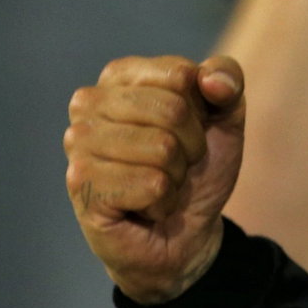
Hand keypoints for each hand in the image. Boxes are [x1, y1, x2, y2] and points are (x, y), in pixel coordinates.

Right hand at [64, 56, 245, 303]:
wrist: (185, 233)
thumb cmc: (196, 167)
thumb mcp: (225, 117)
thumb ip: (228, 81)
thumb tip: (210, 79)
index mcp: (120, 75)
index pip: (179, 75)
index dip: (201, 110)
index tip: (189, 130)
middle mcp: (89, 102)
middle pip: (172, 110)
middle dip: (190, 145)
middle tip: (174, 164)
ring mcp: (79, 142)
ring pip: (162, 148)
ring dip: (175, 176)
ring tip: (158, 185)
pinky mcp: (81, 183)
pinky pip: (151, 184)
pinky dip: (162, 202)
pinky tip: (143, 207)